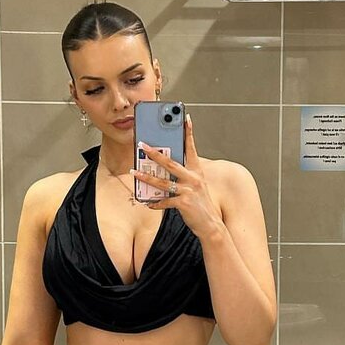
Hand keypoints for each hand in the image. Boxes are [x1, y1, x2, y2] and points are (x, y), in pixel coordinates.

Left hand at [133, 114, 222, 240]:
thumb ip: (182, 176)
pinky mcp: (184, 203)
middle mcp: (193, 178)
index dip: (188, 133)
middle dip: (155, 153)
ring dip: (146, 177)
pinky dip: (155, 202)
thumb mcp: (195, 186)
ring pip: (163, 182)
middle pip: (171, 162)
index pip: (192, 148)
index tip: (184, 118)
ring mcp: (189, 190)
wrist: (210, 225)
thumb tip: (162, 169)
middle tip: (143, 145)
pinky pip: (165, 201)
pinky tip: (148, 202)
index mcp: (197, 171)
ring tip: (134, 172)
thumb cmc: (201, 204)